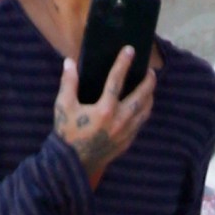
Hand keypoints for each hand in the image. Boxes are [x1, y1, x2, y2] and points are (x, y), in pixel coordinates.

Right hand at [53, 46, 155, 174]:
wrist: (72, 163)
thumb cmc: (67, 133)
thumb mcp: (63, 106)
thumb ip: (68, 83)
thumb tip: (69, 62)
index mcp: (104, 109)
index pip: (116, 80)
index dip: (123, 63)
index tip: (130, 50)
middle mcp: (119, 120)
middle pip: (141, 95)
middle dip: (148, 81)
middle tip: (150, 71)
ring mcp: (125, 132)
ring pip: (145, 110)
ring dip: (149, 97)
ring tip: (149, 87)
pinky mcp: (127, 142)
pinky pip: (140, 123)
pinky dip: (143, 112)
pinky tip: (142, 107)